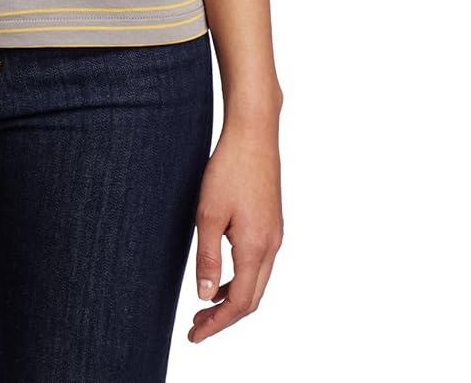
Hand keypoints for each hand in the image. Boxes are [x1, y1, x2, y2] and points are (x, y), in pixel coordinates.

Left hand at [189, 117, 282, 343]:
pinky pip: (259, 264)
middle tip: (196, 327)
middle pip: (252, 298)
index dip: (218, 324)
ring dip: (232, 298)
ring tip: (205, 305)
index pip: (240, 303)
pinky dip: (240, 278)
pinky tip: (221, 274)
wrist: (254, 133)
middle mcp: (272, 246)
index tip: (195, 336)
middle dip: (224, 317)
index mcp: (257, 248)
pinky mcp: (271, 223)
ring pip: (257, 282)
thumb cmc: (229, 169)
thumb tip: (206, 297)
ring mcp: (275, 234)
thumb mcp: (209, 214)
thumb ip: (208, 257)